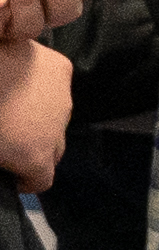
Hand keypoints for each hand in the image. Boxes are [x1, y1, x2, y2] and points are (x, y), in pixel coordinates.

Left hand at [0, 41, 66, 191]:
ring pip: (57, 117)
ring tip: (10, 104)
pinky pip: (56, 87)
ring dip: (38, 118)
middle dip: (34, 150)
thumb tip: (2, 154)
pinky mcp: (60, 67)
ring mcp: (62, 97)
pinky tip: (17, 79)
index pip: (41, 181)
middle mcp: (58, 129)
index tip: (9, 175)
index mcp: (33, 155)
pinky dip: (40, 88)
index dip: (25, 182)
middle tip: (7, 139)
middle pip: (55, 151)